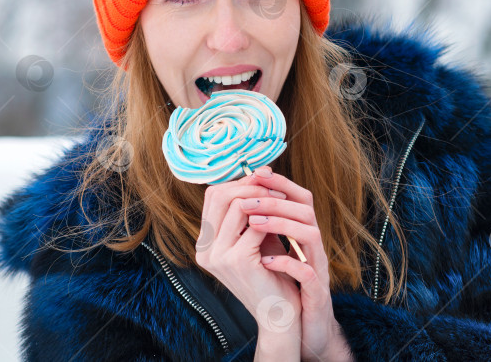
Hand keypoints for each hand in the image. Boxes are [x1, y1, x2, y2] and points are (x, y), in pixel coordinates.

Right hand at [195, 166, 302, 344]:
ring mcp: (217, 255)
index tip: (261, 175)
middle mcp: (205, 250)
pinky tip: (285, 215)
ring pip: (237, 205)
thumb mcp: (255, 239)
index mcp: (205, 244)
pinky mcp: (237, 260)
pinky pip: (255, 224)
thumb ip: (250, 213)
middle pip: (218, 196)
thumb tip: (258, 174)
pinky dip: (271, 215)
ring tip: (282, 196)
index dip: (237, 182)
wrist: (279, 315)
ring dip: (263, 196)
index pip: (212, 197)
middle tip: (272, 180)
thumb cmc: (272, 275)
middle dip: (248, 184)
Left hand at [243, 169, 353, 361]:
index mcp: (303, 232)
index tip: (255, 173)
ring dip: (281, 225)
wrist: (298, 322)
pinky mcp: (317, 290)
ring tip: (253, 224)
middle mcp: (313, 246)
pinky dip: (286, 263)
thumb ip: (259, 225)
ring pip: (310, 235)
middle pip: (306, 210)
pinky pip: (307, 272)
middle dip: (276, 200)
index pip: (299, 197)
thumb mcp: (270, 248)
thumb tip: (233, 198)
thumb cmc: (283, 281)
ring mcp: (318, 266)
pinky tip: (265, 261)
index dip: (280, 182)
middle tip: (248, 199)